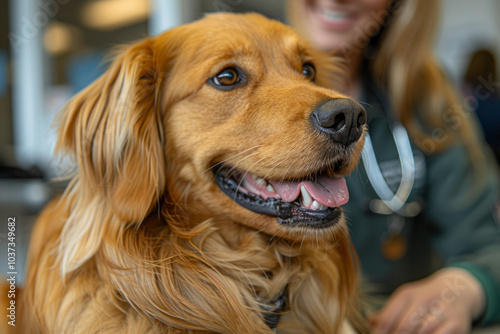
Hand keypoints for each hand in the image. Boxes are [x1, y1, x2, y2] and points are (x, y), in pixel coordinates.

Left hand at [370, 267, 485, 333]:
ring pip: (421, 333)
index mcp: (406, 295)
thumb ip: (389, 312)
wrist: (458, 288)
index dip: (379, 333)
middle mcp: (423, 300)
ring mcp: (441, 311)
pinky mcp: (457, 324)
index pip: (386, 319)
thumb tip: (371, 322)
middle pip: (403, 328)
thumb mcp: (406, 299)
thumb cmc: (426, 298)